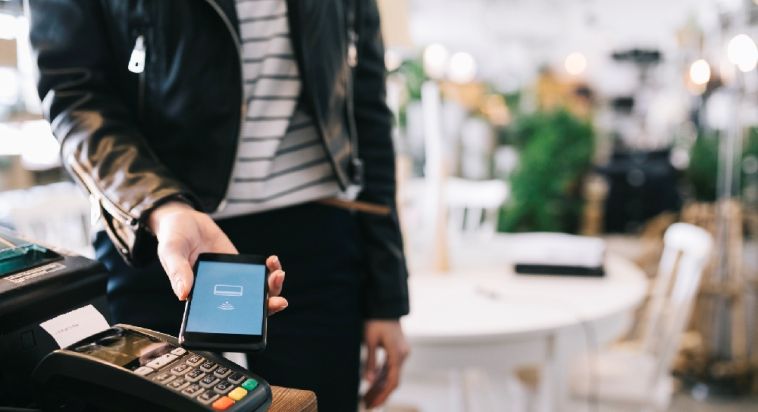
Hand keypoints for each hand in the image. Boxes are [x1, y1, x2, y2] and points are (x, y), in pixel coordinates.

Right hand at [148, 201, 287, 313]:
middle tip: (279, 301)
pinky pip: (257, 273)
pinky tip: (271, 261)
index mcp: (199, 298)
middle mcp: (217, 293)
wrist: (185, 219)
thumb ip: (177, 271)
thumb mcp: (171, 251)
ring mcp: (231, 280)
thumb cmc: (173, 238)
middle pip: (246, 308)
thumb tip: (183, 294)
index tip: (257, 320)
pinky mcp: (239, 267)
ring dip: (271, 288)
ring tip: (278, 274)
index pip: (221, 319)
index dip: (241, 325)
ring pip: (255, 292)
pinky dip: (269, 269)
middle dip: (266, 307)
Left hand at [362, 320, 409, 408]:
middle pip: (393, 381)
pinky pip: (390, 369)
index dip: (383, 394)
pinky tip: (372, 387)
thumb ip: (370, 361)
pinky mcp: (397, 352)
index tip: (373, 404)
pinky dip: (381, 378)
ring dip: (380, 388)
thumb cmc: (376, 321)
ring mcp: (401, 354)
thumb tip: (368, 381)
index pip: (393, 380)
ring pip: (391, 376)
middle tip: (368, 406)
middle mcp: (403, 355)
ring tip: (367, 399)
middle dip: (381, 395)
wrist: (385, 306)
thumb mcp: (370, 340)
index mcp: (397, 353)